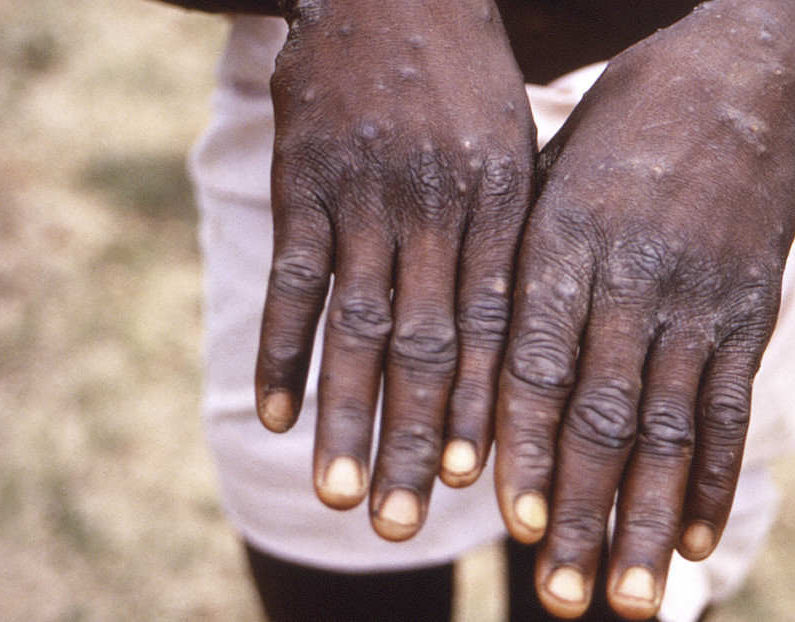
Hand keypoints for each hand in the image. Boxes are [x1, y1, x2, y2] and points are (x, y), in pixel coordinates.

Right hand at [255, 0, 534, 540]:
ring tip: (342, 493)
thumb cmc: (468, 80)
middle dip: (419, 438)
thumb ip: (515, 238)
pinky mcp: (303, 180)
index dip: (487, 408)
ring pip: (357, 325)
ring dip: (346, 415)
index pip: (496, 326)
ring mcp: (365, 195)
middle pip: (428, 344)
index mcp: (501, 203)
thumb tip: (521, 341)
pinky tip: (273, 413)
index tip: (481, 483)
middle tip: (408, 522)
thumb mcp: (517, 147)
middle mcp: (436, 207)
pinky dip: (281, 349)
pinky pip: (293, 278)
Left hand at [494, 12, 794, 617]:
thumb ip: (518, 270)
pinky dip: (713, 478)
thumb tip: (475, 376)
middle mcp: (631, 279)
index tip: (511, 523)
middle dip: (580, 513)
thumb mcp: (549, 177)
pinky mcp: (747, 313)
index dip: (524, 446)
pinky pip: (730, 407)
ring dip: (645, 520)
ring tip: (628, 598)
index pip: (536, 362)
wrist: (739, 83)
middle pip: (602, 414)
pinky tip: (694, 538)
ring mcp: (697, 300)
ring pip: (668, 428)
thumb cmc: (618, 135)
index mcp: (563, 242)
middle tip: (561, 599)